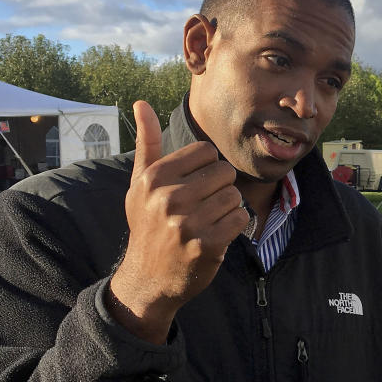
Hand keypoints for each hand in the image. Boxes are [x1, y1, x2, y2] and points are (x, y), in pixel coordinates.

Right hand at [107, 101, 251, 342]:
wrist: (148, 279)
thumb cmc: (147, 225)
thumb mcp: (140, 185)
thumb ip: (147, 144)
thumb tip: (142, 103)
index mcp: (153, 178)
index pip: (206, 152)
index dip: (206, 168)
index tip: (194, 186)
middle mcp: (168, 198)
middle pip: (224, 173)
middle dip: (220, 189)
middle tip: (202, 207)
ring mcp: (187, 223)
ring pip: (234, 196)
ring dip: (227, 209)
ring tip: (207, 222)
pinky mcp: (207, 245)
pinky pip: (240, 219)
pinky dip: (234, 227)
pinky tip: (216, 235)